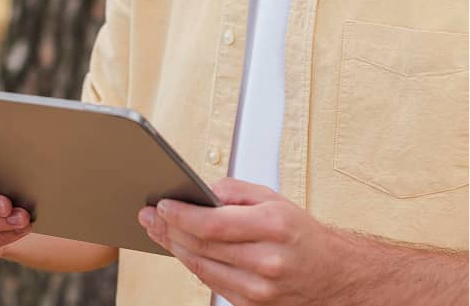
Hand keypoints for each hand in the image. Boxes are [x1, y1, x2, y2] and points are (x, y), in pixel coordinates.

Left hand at [139, 177, 352, 304]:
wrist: (331, 274)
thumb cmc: (300, 233)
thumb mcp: (273, 198)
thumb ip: (234, 191)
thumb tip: (201, 191)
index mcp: (273, 227)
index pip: (214, 224)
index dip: (182, 215)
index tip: (162, 205)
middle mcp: (266, 261)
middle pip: (203, 246)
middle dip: (171, 229)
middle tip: (150, 216)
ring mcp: (259, 290)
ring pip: (202, 267)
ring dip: (176, 248)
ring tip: (160, 231)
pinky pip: (212, 283)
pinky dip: (194, 265)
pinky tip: (182, 250)